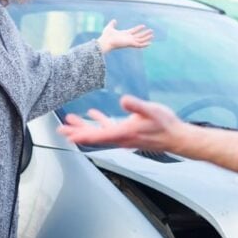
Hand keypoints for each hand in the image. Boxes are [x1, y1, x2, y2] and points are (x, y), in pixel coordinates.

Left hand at [58, 95, 182, 151]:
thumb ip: (137, 106)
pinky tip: (93, 115)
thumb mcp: (152, 111)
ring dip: (84, 128)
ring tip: (69, 122)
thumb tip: (122, 100)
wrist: (176, 137)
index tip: (68, 135)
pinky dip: (99, 123)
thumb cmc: (166, 124)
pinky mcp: (128, 132)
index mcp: (124, 133)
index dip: (82, 135)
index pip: (98, 136)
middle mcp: (121, 138)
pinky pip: (109, 129)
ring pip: (99, 133)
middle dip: (76, 133)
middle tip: (60, 130)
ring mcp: (123, 136)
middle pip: (94, 137)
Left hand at [96, 20, 153, 52]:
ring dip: (147, 37)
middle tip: (151, 31)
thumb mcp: (110, 27)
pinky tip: (150, 43)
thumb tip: (114, 20)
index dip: (138, 28)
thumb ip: (112, 24)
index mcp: (124, 34)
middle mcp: (128, 38)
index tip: (143, 25)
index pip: (134, 31)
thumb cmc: (106, 36)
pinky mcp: (130, 44)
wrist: (105, 41)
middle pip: (139, 35)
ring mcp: (130, 41)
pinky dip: (144, 44)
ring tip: (152, 34)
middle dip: (145, 33)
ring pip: (140, 40)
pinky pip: (139, 45)